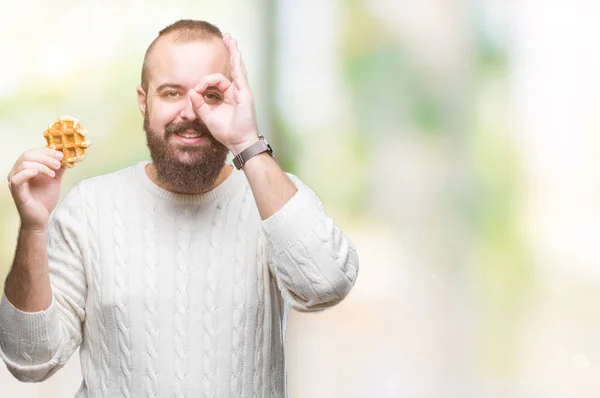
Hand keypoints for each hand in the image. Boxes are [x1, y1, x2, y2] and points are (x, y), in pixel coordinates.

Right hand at [7, 148, 65, 231]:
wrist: (41, 219)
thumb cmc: (44, 200)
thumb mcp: (54, 180)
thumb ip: (58, 168)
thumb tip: (67, 157)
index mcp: (25, 168)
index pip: (32, 152)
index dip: (47, 151)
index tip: (61, 154)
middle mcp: (17, 172)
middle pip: (28, 154)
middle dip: (46, 156)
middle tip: (59, 162)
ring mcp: (15, 181)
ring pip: (24, 163)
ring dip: (42, 165)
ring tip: (54, 173)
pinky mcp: (16, 191)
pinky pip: (18, 178)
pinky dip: (29, 172)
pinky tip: (41, 174)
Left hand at [188, 34, 259, 154]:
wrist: (238, 142)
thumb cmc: (226, 132)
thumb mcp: (207, 116)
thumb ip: (199, 104)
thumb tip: (191, 91)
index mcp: (228, 97)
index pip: (216, 81)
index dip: (203, 83)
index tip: (196, 90)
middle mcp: (236, 92)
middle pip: (232, 68)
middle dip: (229, 53)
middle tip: (226, 39)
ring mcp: (242, 92)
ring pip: (237, 68)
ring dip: (234, 53)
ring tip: (231, 40)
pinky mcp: (245, 94)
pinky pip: (239, 75)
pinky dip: (237, 63)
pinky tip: (236, 53)